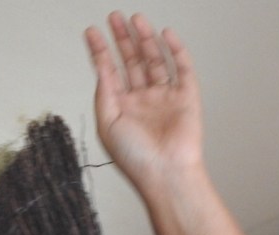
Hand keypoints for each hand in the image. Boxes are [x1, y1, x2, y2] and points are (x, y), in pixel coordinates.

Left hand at [85, 13, 203, 192]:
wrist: (165, 172)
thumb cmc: (135, 157)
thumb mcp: (107, 123)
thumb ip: (103, 93)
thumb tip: (101, 67)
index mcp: (121, 108)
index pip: (109, 72)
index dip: (100, 51)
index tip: (91, 32)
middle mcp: (142, 100)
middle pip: (131, 62)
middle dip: (122, 39)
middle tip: (114, 17)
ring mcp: (165, 97)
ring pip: (154, 60)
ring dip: (144, 39)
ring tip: (134, 19)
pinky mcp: (186, 96)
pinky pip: (181, 67)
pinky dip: (175, 49)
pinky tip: (164, 34)